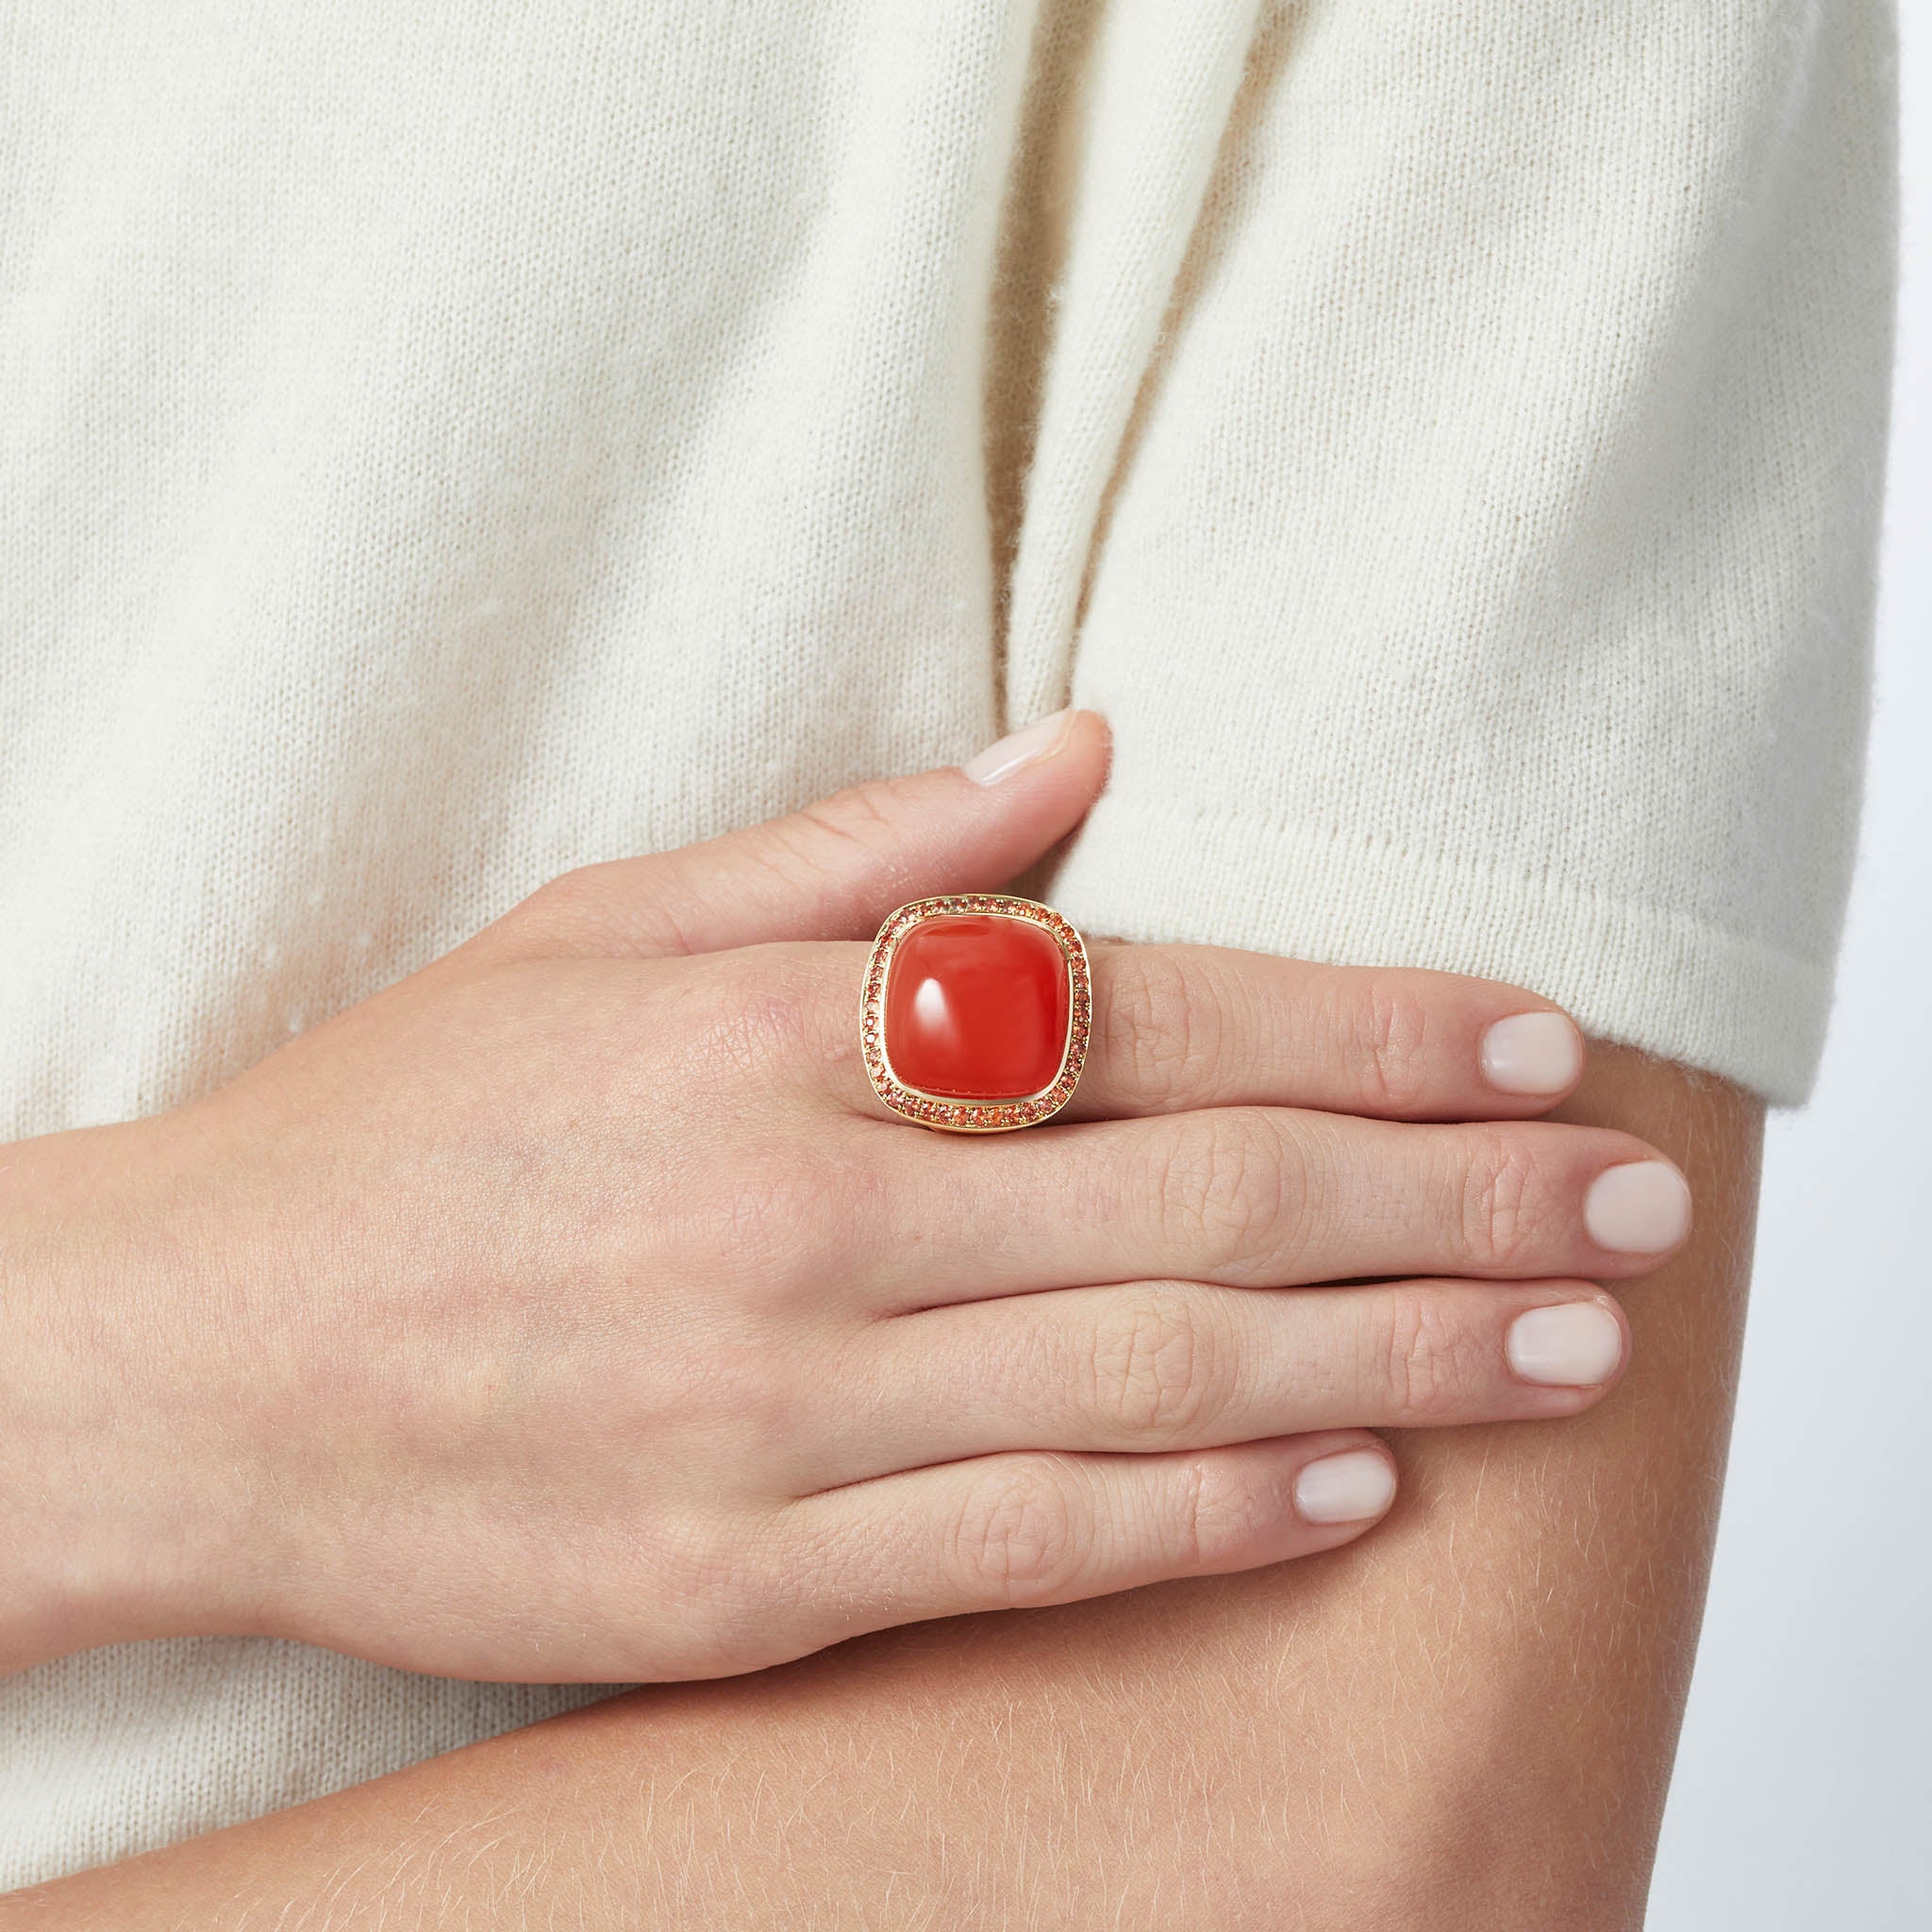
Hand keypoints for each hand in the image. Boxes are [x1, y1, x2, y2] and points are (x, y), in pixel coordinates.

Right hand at [0, 710, 1690, 1682]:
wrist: (187, 1360)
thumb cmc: (400, 1125)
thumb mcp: (606, 926)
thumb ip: (858, 853)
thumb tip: (1081, 757)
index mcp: (778, 1041)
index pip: (1146, 1013)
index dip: (1365, 1027)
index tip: (1535, 1037)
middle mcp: (807, 1223)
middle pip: (1203, 1200)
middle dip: (1452, 1194)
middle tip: (1631, 1200)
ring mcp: (786, 1418)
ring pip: (1157, 1382)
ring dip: (1394, 1359)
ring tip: (1567, 1344)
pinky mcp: (750, 1580)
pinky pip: (1029, 1543)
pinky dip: (1207, 1516)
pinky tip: (1351, 1484)